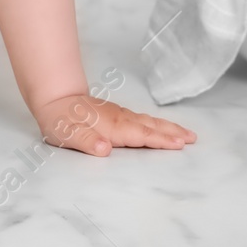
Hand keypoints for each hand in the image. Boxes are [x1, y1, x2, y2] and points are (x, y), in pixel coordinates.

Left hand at [33, 93, 196, 155]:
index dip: (160, 140)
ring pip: (147, 122)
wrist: (52, 98)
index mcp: (111, 126)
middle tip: (193, 138)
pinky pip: (140, 120)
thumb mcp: (67, 133)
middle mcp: (119, 119)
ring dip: (167, 127)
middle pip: (150, 126)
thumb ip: (87, 141)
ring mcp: (118, 115)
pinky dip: (154, 124)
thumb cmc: (59, 119)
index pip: (140, 135)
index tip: (180, 144)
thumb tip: (105, 149)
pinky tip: (160, 127)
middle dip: (172, 132)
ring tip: (186, 134)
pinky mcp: (115, 115)